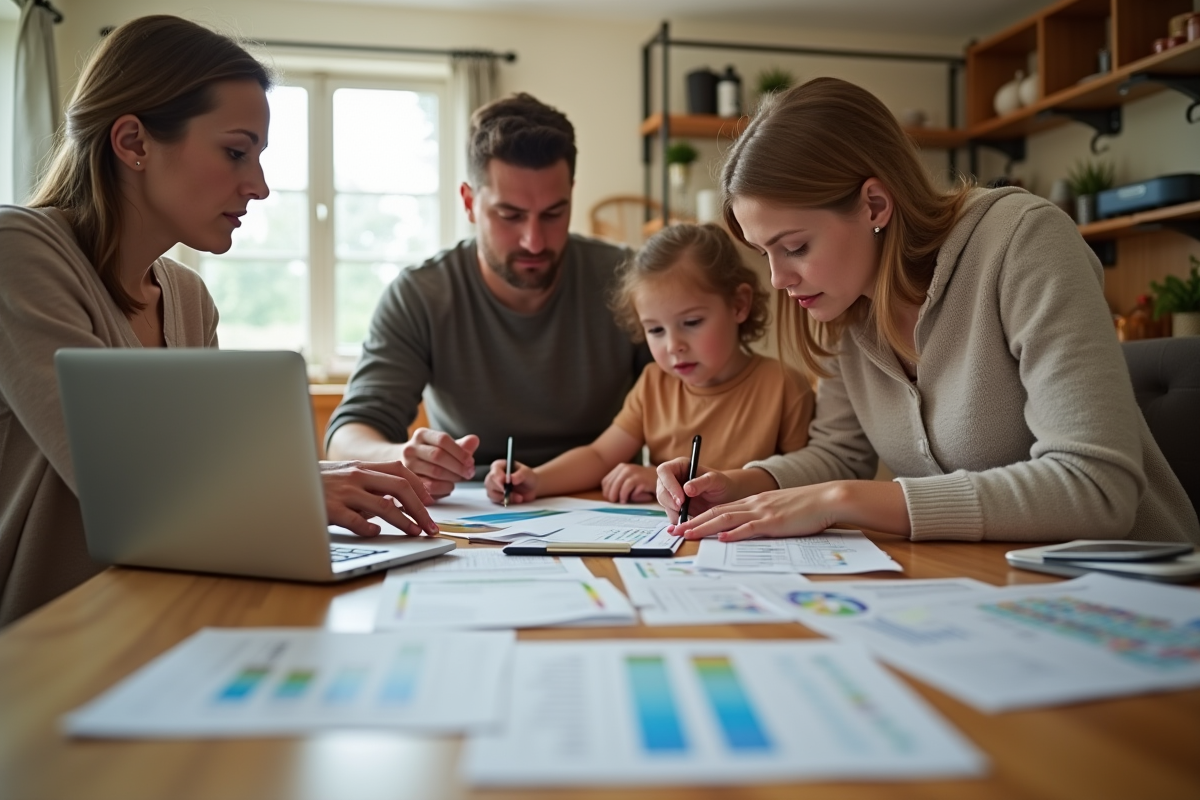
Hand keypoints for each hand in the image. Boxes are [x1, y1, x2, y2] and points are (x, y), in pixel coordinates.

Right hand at [319, 460, 438, 537]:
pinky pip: (357, 521)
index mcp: (362, 467)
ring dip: (405, 521)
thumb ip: (367, 486)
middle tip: (430, 526)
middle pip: (401, 487)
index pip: (400, 471)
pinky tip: (376, 533)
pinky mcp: (331, 509)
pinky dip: (370, 529)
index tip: (430, 503)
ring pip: (386, 506)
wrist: (283, 481)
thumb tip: (392, 504)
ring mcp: (344, 492)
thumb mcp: (344, 477)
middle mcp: (356, 476)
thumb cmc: (315, 483)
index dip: (420, 487)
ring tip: (414, 533)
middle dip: (421, 509)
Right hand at [398, 428, 479, 498]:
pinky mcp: (409, 482)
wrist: (404, 466)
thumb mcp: (445, 447)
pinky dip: (445, 487)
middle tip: (469, 473)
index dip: (459, 451)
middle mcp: (411, 448)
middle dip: (458, 466)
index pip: (442, 439)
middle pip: (438, 455)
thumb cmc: (430, 455)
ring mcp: (407, 466)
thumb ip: (461, 445)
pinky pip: (430, 486)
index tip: (471, 461)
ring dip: (453, 477)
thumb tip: (474, 440)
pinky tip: (450, 486)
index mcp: (421, 435)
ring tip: (460, 478)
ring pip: (435, 472)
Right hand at [484, 459, 538, 503]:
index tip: (505, 481)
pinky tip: (515, 499)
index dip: (498, 476)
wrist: (531, 488)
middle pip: (489, 482)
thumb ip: (520, 474)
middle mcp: (494, 475)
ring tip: (519, 497)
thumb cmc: (528, 477)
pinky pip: (496, 501)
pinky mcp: (496, 496)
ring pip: (491, 493)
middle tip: (510, 492)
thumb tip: (511, 479)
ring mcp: (493, 487)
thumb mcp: (527, 473)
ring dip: (505, 497)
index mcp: (500, 465)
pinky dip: (506, 501)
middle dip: (501, 489)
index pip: (494, 469)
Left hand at [601, 463, 656, 502]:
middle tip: (615, 502)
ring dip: (618, 495)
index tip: (611, 499)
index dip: (606, 492)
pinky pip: (627, 487)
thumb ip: (618, 485)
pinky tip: (627, 499)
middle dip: (611, 495)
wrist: (661, 479)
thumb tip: (608, 496)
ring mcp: (633, 472)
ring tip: (622, 501)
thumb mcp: (629, 481)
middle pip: (610, 484)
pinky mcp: (640, 478)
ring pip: (618, 485)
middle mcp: (625, 468)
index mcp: (620, 468)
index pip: (606, 481)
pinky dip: (625, 495)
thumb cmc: (643, 483)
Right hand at [656, 457, 738, 522]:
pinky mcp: (674, 507)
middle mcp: (672, 478)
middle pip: (661, 489)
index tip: (681, 499)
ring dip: (673, 512)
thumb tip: (686, 489)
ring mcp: (672, 493)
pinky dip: (676, 520)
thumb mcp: (715, 480)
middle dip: (670, 501)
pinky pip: (670, 513)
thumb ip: (702, 482)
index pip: (664, 471)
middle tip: (682, 510)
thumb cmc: (721, 484)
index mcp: (680, 466)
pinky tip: (686, 524)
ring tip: (687, 518)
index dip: (669, 484)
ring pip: (664, 503)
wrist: (725, 499)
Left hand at [672, 484, 842, 540]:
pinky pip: (751, 527)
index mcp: (753, 502)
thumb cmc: (806, 508)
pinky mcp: (775, 522)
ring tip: (687, 534)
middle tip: (673, 532)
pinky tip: (722, 538)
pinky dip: (736, 533)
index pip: (720, 509)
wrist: (827, 498)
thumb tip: (749, 531)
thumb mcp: (779, 510)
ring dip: (705, 527)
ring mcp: (763, 512)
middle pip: (716, 513)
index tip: (683, 525)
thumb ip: (763, 519)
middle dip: (692, 523)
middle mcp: (753, 505)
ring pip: (727, 519)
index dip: (699, 517)